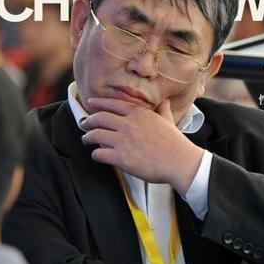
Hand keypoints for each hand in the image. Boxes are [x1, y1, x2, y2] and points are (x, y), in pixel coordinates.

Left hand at [81, 97, 203, 195]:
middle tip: (84, 124)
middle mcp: (128, 124)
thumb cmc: (175, 143)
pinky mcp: (121, 157)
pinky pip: (99, 154)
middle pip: (99, 118)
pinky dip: (95, 154)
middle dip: (88, 121)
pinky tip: (97, 155)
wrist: (179, 161)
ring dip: (88, 137)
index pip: (112, 104)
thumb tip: (164, 102)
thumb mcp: (168, 121)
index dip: (98, 104)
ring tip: (86, 140)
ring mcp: (123, 141)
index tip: (90, 104)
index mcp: (138, 113)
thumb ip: (162, 110)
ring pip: (95, 135)